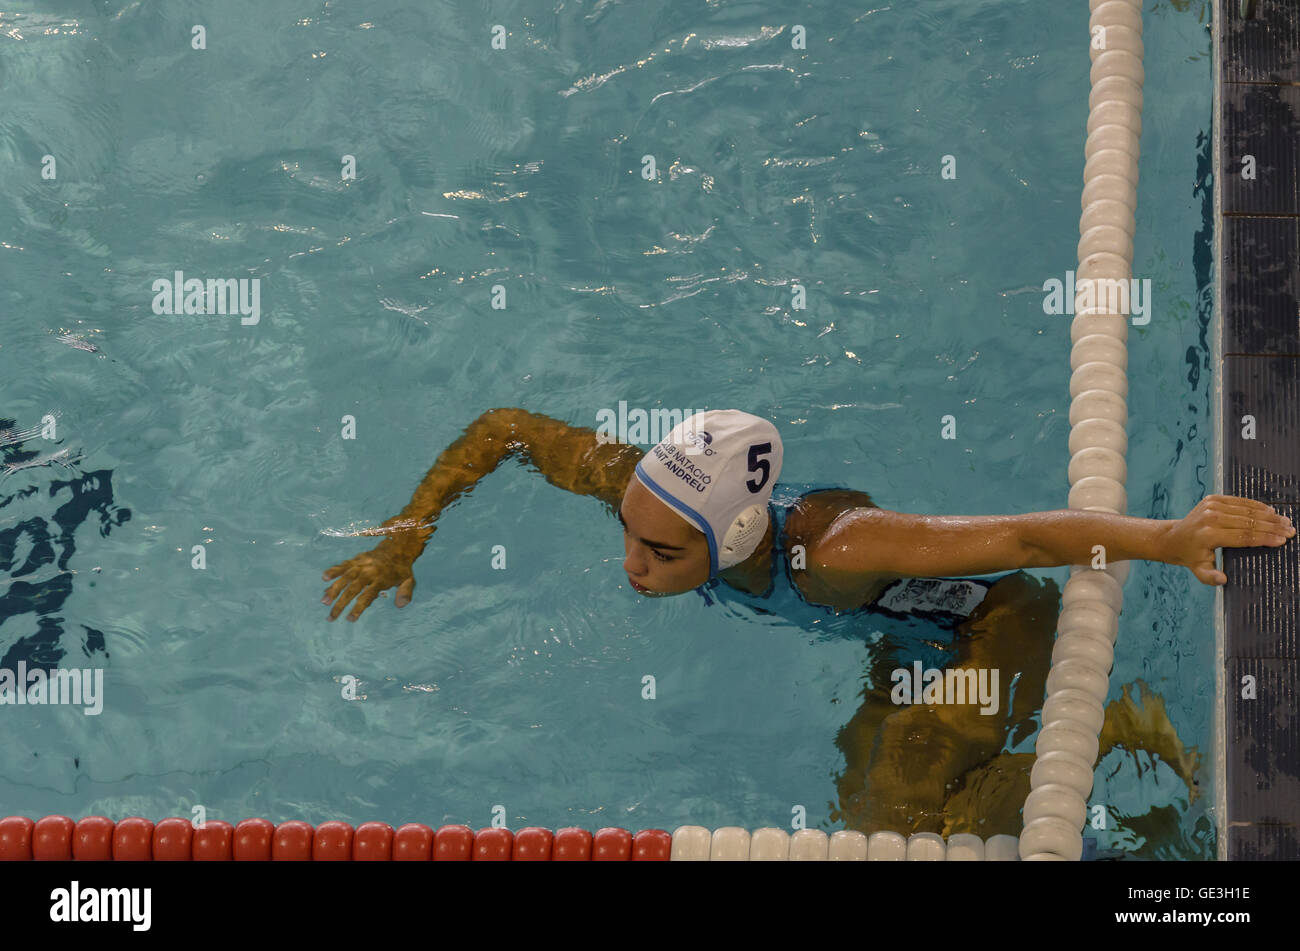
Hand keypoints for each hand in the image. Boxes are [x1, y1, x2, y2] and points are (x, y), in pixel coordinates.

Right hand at [322, 540, 415, 620]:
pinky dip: (334, 570)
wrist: (396, 547)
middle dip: (340, 604)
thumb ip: (405, 593)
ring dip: (333, 589)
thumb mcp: (409, 580)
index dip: (358, 609)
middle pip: (352, 590)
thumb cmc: (401, 569)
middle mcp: (369, 572)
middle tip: (331, 618)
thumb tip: (400, 605)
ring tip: (324, 601)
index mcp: (381, 579)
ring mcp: (361, 565)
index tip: (349, 619)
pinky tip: (324, 577)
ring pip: (345, 577)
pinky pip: (343, 565)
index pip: (367, 596)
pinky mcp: (356, 559)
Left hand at [1163, 495, 1293, 585]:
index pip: (1244, 536)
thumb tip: (1223, 580)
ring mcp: (1211, 506)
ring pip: (1246, 510)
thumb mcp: (1199, 570)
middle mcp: (1210, 517)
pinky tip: (1271, 511)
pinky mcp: (1212, 499)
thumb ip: (1210, 577)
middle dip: (1272, 527)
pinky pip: (1239, 501)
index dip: (1265, 538)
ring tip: (1285, 521)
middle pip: (1248, 522)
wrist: (1173, 537)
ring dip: (1268, 516)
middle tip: (1291, 530)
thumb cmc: (1191, 557)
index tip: (1283, 540)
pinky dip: (1256, 506)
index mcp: (1209, 535)